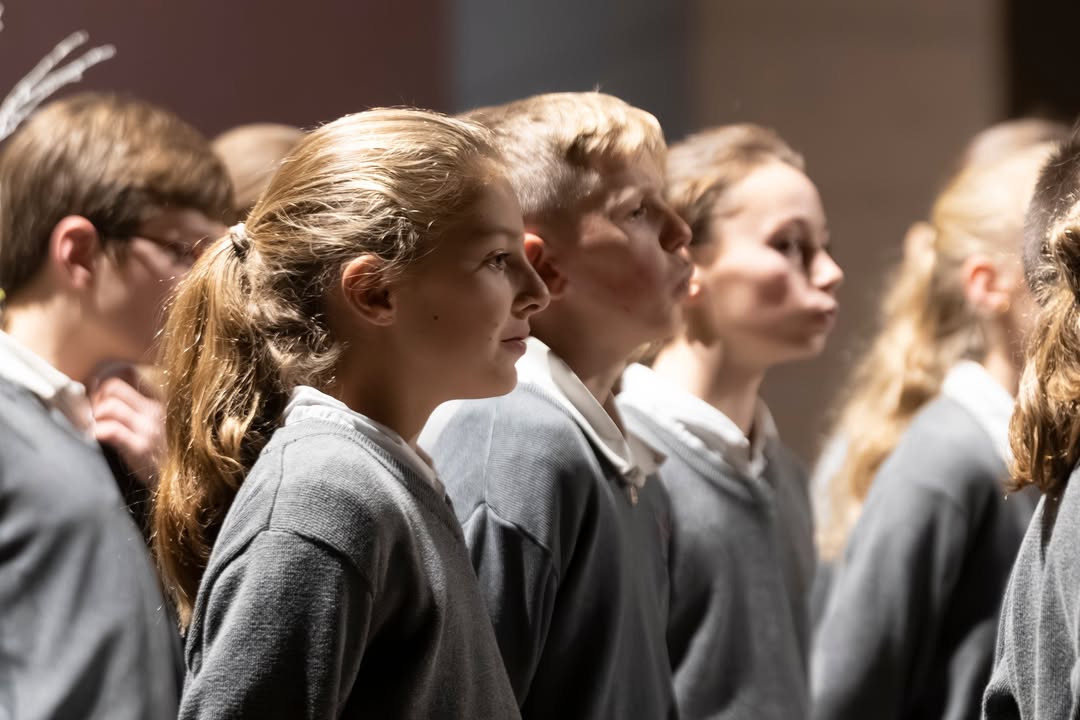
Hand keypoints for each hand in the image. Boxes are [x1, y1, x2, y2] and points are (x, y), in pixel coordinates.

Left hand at [90, 367, 164, 487]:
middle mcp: (156, 410)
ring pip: (109, 405)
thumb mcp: (158, 425)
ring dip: (92, 417)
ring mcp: (150, 428)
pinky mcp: (141, 448)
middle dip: (93, 397)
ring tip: (89, 428)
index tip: (94, 393)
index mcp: (160, 401)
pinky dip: (95, 432)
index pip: (128, 372)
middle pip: (113, 385)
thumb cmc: (164, 456)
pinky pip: (111, 430)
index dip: (104, 378)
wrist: (185, 484)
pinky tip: (93, 438)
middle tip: (88, 414)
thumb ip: (137, 407)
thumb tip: (99, 388)